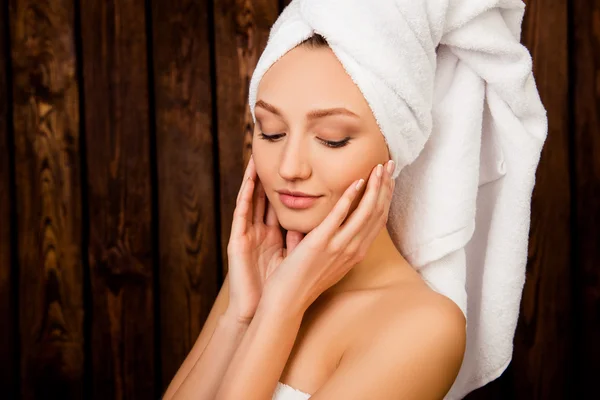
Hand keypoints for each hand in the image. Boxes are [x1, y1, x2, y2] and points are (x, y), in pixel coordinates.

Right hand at [225, 155, 293, 322]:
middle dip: (273, 174)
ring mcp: (248, 231)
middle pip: (268, 195)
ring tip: (259, 152)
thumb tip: (321, 222)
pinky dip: (246, 192)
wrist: (262, 309)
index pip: (283, 201)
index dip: (290, 183)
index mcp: (274, 233)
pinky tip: (250, 176)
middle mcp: (260, 229)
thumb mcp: (294, 256)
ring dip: (255, 175)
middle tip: (280, 148)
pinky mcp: (237, 238)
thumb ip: (301, 237)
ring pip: (253, 196)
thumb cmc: (278, 285)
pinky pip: (242, 209)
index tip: (301, 163)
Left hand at [262, 160, 395, 314]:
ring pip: (365, 212)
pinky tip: (356, 182)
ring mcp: (339, 247)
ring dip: (374, 187)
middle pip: (377, 213)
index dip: (386, 197)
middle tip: (388, 164)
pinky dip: (350, 198)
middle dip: (385, 187)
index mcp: (356, 252)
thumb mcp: (328, 260)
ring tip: (378, 167)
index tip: (389, 178)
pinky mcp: (321, 243)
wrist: (288, 300)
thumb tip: (334, 221)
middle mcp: (353, 249)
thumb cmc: (303, 280)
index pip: (378, 220)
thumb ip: (335, 240)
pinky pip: (339, 217)